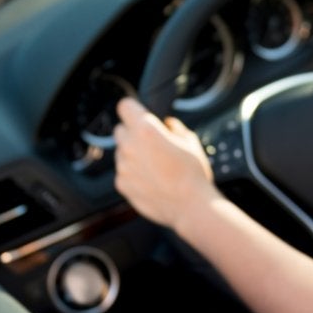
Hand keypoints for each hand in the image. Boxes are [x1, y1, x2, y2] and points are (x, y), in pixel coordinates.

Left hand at [113, 97, 218, 230]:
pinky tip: (150, 180)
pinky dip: (132, 173)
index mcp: (146, 129)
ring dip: (132, 154)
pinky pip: (122, 172)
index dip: (133, 109)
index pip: (124, 106)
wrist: (190, 206)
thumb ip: (174, 127)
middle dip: (132, 133)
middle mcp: (130, 145)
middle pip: (120, 129)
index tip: (138, 114)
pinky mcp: (121, 184)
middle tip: (150, 143)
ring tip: (154, 166)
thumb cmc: (193, 174)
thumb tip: (168, 124)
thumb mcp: (190, 141)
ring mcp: (123, 166)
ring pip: (121, 152)